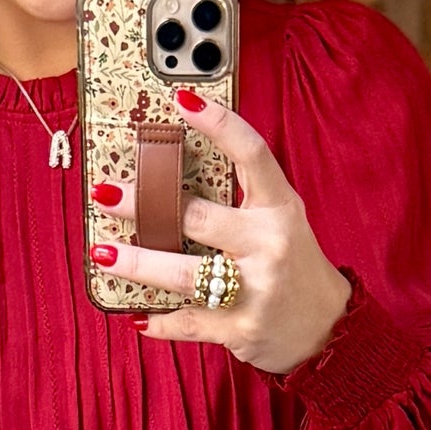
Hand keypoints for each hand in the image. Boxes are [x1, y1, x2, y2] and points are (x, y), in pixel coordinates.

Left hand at [88, 91, 350, 374]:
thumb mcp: (281, 220)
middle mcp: (270, 243)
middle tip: (107, 194)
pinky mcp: (241, 329)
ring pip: (184, 273)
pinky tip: (136, 316)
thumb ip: (244, 195)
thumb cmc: (292, 265)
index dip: (218, 123)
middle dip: (146, 205)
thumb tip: (178, 169)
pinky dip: (159, 321)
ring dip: (137, 263)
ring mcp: (255, 289)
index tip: (180, 101)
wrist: (327, 328)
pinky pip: (188, 322)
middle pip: (198, 217)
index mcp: (280, 208)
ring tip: (103, 252)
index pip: (252, 154)